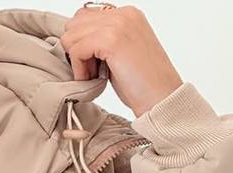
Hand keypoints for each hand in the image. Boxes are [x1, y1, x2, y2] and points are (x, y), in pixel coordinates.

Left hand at [61, 5, 183, 116]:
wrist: (161, 98)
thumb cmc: (143, 83)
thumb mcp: (122, 53)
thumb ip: (103, 40)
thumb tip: (75, 42)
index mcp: (127, 14)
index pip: (85, 16)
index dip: (81, 42)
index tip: (93, 64)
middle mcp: (123, 14)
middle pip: (74, 24)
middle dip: (76, 50)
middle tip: (92, 71)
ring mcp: (118, 24)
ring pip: (72, 36)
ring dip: (77, 61)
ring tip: (93, 76)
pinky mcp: (111, 40)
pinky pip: (76, 50)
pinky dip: (79, 70)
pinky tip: (92, 80)